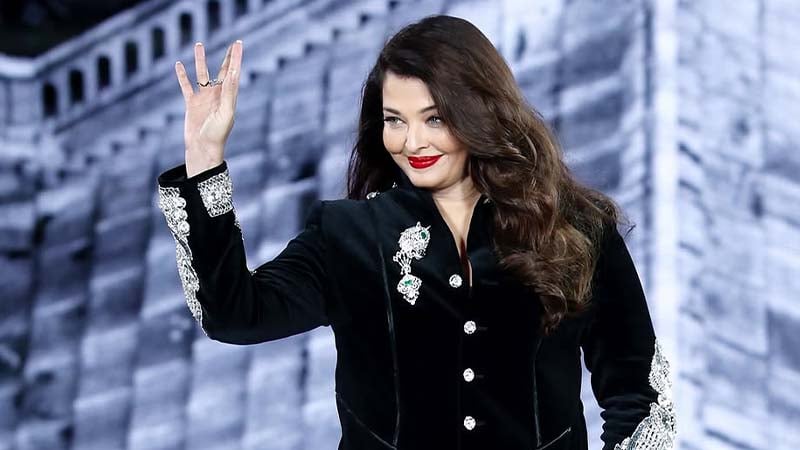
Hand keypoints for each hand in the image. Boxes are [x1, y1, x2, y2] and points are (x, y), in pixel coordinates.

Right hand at [174, 40, 242, 177]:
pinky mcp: (191, 104)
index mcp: (228, 97)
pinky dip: (182, 76)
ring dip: (200, 60)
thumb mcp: (225, 113)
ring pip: (202, 74)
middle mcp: (217, 95)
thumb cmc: (217, 134)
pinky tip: (179, 65)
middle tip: (233, 44)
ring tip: (199, 44)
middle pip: (223, 71)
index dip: (236, 58)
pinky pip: (186, 86)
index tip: (238, 44)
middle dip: (227, 58)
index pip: (233, 73)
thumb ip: (227, 94)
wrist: (202, 149)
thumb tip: (232, 75)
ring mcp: (204, 98)